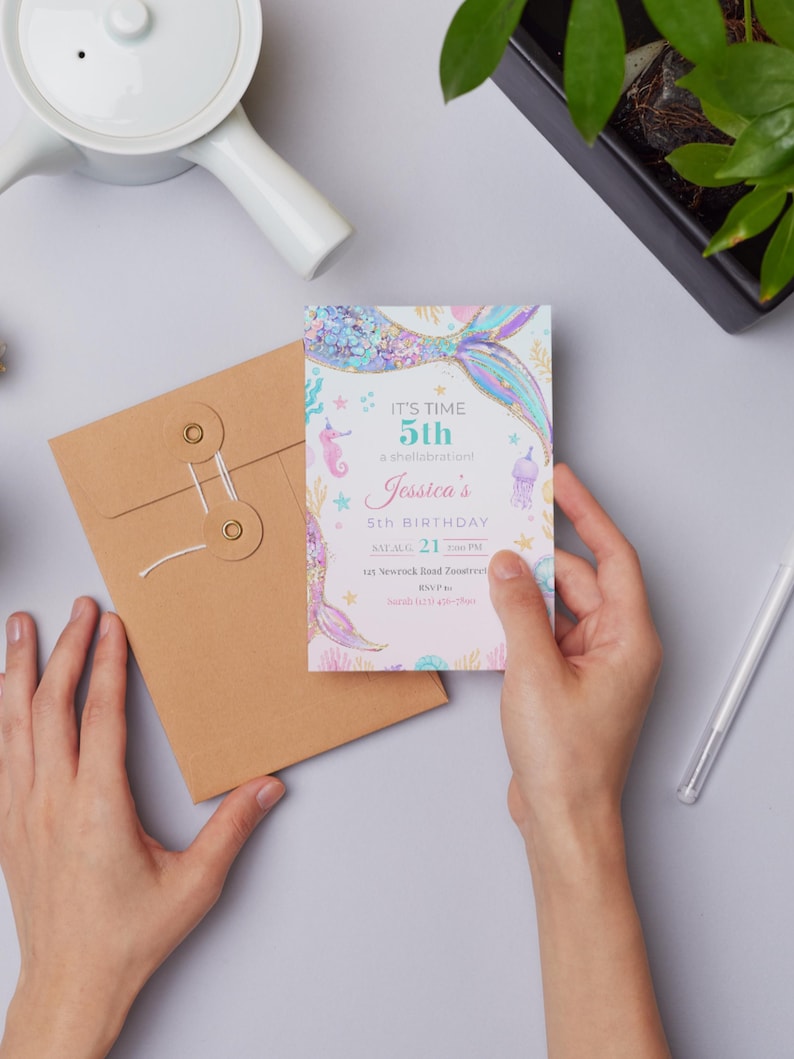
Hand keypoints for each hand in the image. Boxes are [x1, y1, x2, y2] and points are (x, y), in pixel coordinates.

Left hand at [0, 599, 283, 1058]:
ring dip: (17, 670)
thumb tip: (266, 786)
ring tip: (20, 628)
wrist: (70, 985)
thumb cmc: (126, 937)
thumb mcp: (194, 884)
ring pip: (13, 723)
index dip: (109, 664)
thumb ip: (232, 829)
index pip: (101, 715)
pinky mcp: (9, 827)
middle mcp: (51, 800)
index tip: (113, 625)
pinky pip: (1, 755)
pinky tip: (1, 698)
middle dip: (66, 648)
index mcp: (96, 806)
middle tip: (77, 608)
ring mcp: (22, 811)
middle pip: (50, 704)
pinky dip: (1, 715)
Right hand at [488, 465, 669, 1057]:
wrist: (561, 818)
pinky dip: (518, 620)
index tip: (560, 482)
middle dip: (540, 558)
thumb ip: (518, 610)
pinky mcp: (568, 681)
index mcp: (628, 637)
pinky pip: (545, 633)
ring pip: (558, 607)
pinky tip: (487, 611)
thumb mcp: (534, 673)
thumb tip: (507, 564)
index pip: (611, 557)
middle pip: (579, 580)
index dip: (587, 514)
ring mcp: (592, 664)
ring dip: (524, 591)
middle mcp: (617, 645)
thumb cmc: (565, 759)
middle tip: (501, 528)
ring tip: (485, 569)